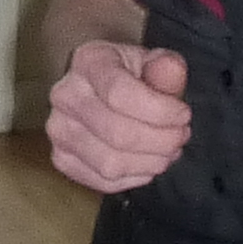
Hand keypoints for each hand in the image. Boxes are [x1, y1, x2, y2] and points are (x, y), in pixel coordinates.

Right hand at [46, 43, 191, 193]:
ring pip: (110, 163)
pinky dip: (135, 177)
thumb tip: (171, 68)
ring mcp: (59, 130)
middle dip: (161, 141)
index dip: (160, 111)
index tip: (183, 114)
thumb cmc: (133, 76)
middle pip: (117, 134)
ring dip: (151, 163)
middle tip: (181, 136)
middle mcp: (64, 96)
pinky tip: (147, 161)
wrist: (104, 90)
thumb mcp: (154, 62)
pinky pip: (103, 181)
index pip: (120, 94)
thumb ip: (166, 67)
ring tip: (167, 151)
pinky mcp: (62, 159)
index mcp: (88, 62)